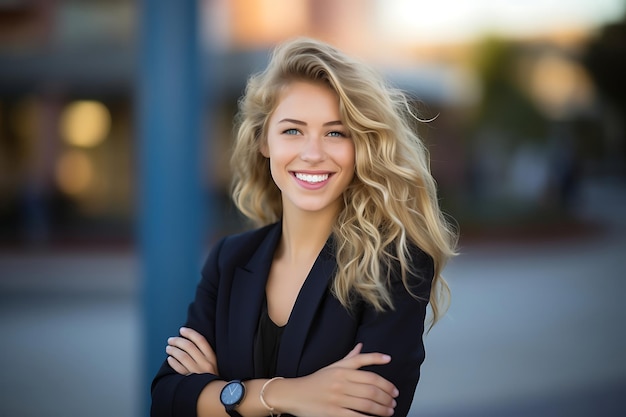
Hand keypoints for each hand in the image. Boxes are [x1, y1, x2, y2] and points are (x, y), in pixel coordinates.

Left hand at [166, 327, 217, 375]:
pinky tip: (169, 359)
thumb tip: (188, 341)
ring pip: (182, 356)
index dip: (190, 333)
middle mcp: (205, 364)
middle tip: (171, 339)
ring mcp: (197, 372)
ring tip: (168, 348)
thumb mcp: (214, 364)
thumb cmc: (213, 376)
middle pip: (189, 347)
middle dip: (178, 341)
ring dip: (173, 350)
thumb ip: (205, 354)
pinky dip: (173, 362)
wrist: (215, 395)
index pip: (200, 340)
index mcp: (212, 357)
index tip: (182, 330)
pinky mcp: (191, 380)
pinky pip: (179, 369)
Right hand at [281, 343, 397, 416]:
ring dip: (382, 409)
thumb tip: (362, 345)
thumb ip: (351, 358)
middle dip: (387, 397)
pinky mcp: (333, 413)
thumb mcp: (333, 366)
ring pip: (367, 404)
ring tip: (389, 411)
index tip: (394, 389)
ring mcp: (337, 399)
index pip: (370, 374)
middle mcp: (340, 383)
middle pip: (371, 390)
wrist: (294, 394)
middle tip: (393, 402)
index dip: (386, 383)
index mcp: (342, 370)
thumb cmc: (316, 381)